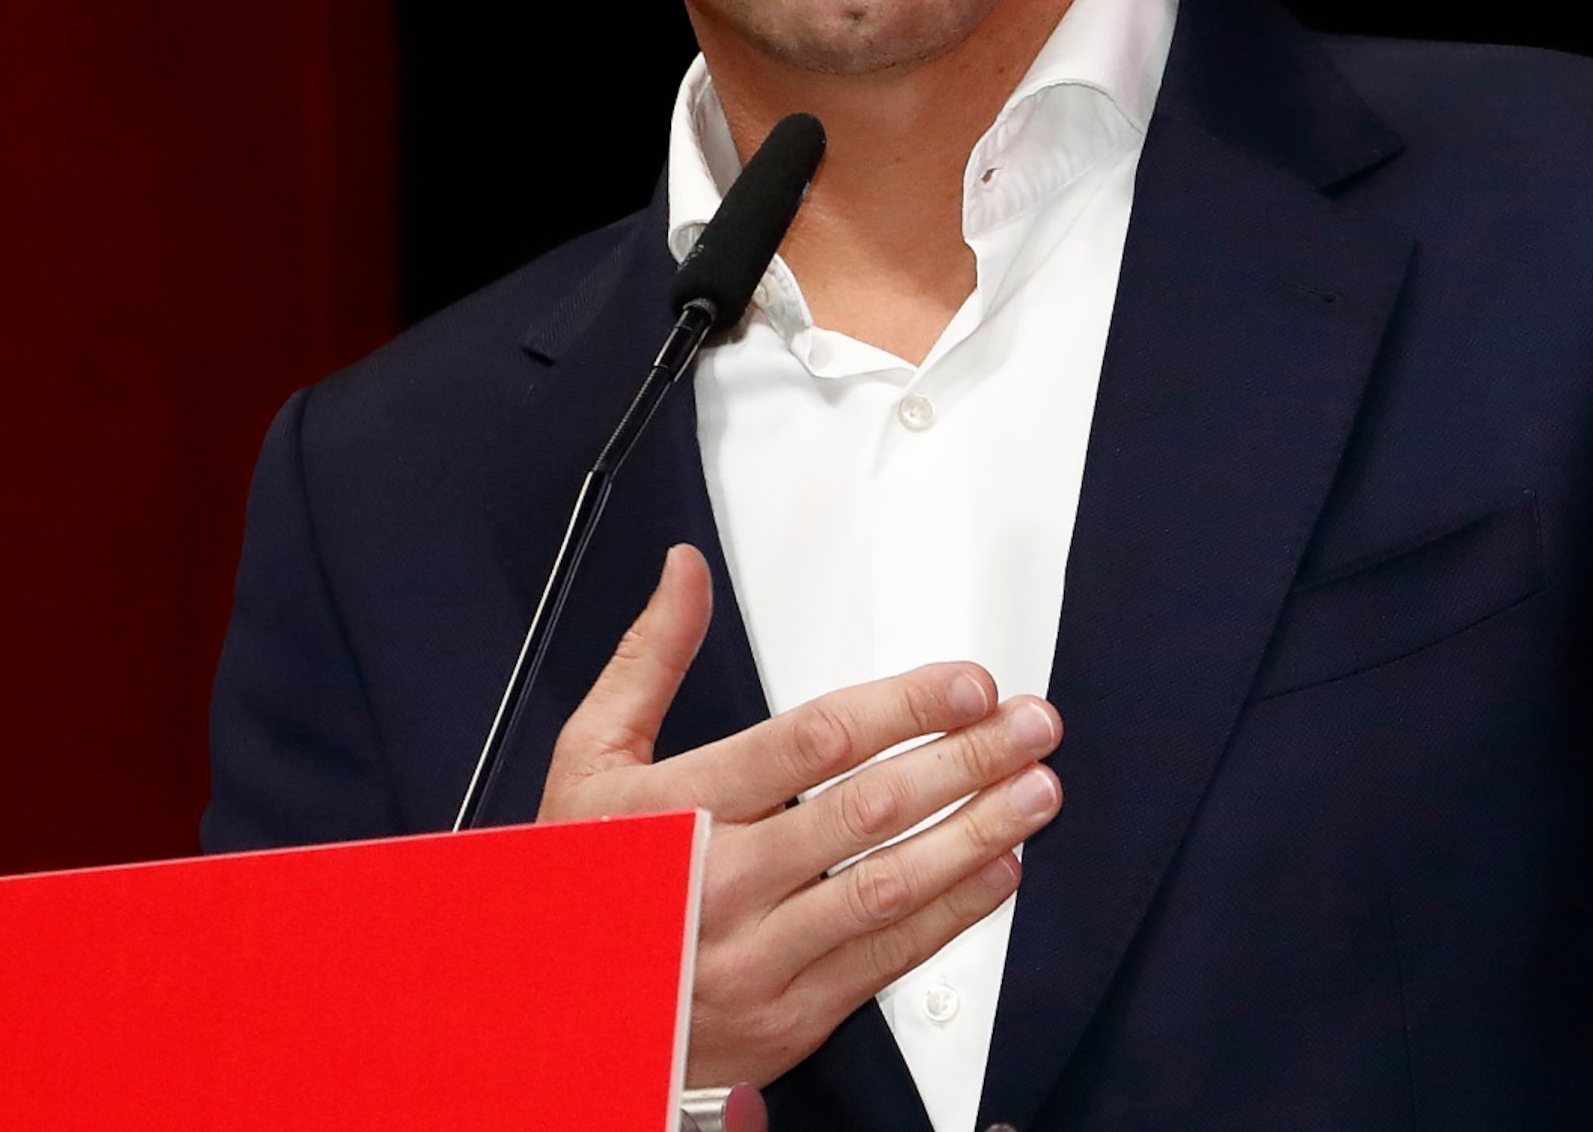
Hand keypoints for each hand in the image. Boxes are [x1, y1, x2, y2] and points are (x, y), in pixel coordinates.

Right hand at [541, 545, 1064, 1088]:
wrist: (558, 1017)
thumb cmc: (582, 878)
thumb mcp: (591, 758)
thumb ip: (650, 659)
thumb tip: (685, 574)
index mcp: (677, 809)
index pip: (811, 744)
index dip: (902, 708)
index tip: (965, 686)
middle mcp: (721, 883)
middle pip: (867, 812)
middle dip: (964, 760)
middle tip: (1028, 726)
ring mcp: (758, 956)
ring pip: (889, 887)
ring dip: (977, 833)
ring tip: (1034, 792)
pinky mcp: (790, 1015)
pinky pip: (887, 959)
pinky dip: (953, 914)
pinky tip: (997, 871)